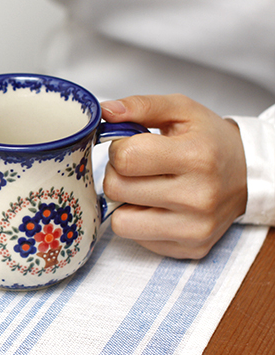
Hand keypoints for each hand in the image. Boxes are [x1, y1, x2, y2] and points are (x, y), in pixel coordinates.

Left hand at [101, 95, 246, 258]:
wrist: (248, 174)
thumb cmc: (210, 141)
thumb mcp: (181, 110)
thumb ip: (141, 106)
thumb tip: (106, 111)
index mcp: (196, 157)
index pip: (125, 158)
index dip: (119, 149)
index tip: (132, 146)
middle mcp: (198, 197)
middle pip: (116, 189)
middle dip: (118, 174)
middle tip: (138, 168)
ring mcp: (195, 228)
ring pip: (121, 222)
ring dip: (124, 203)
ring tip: (145, 188)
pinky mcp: (190, 249)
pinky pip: (136, 238)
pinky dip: (139, 222)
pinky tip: (158, 206)